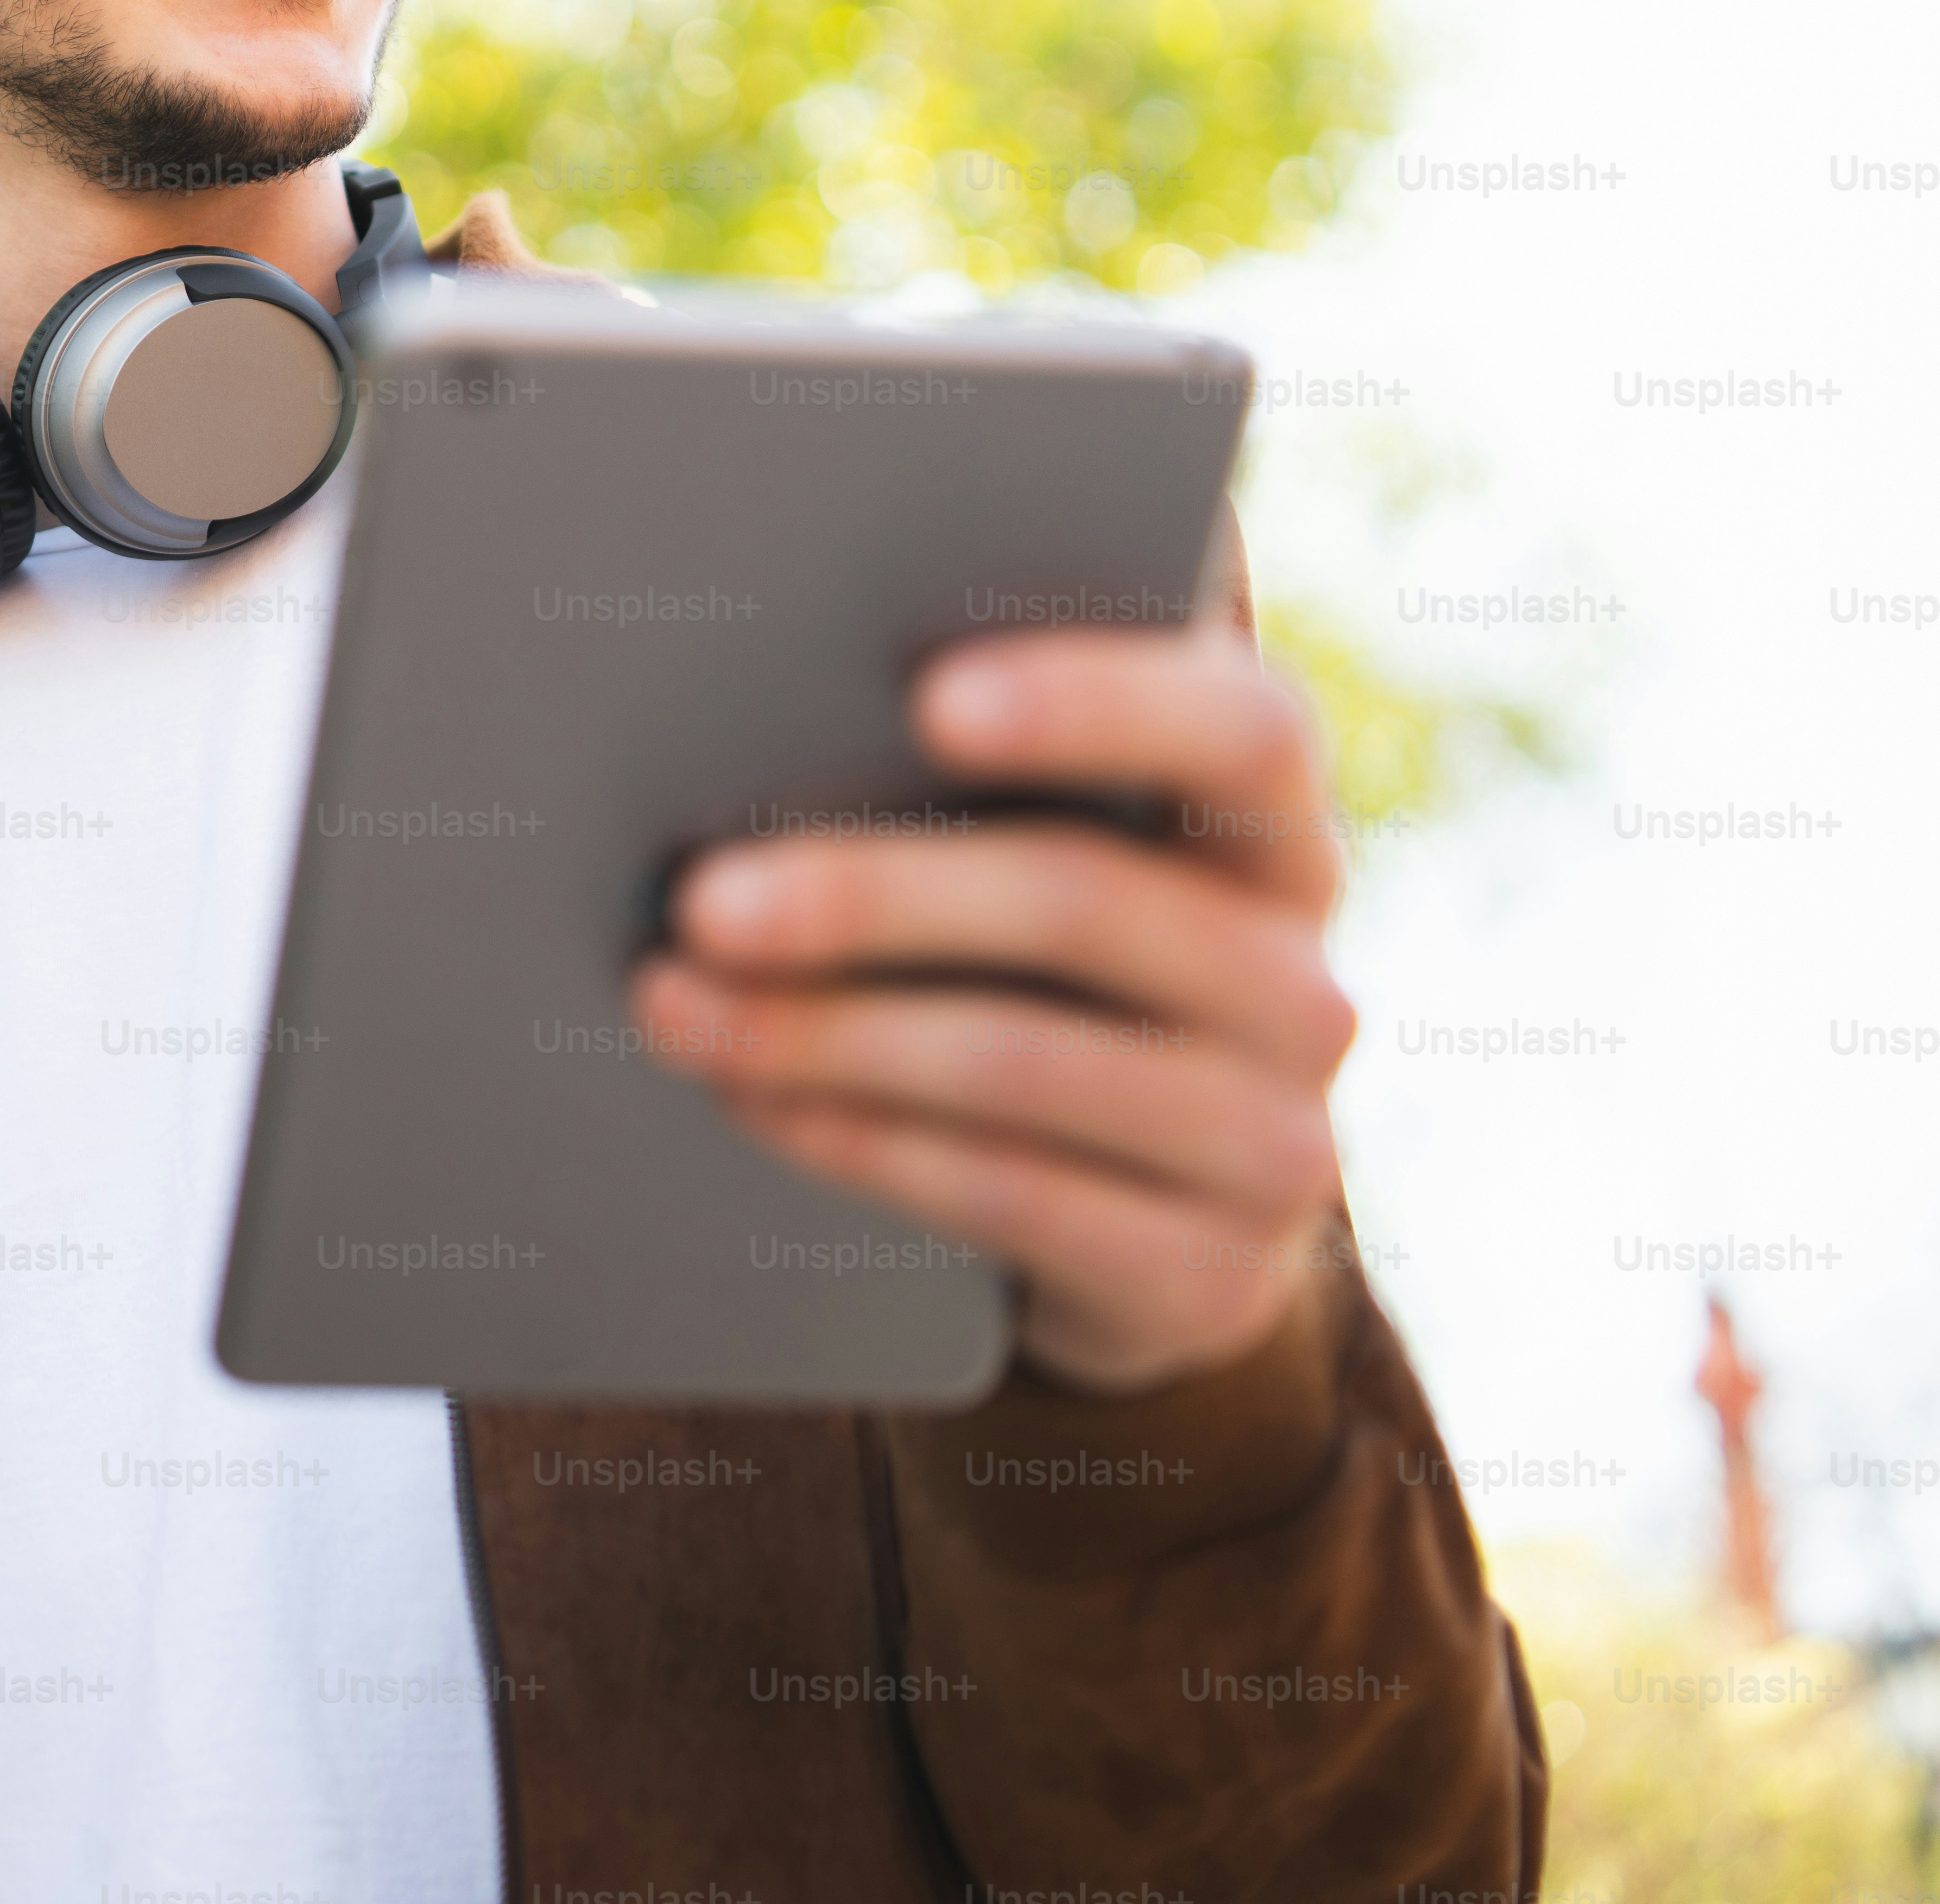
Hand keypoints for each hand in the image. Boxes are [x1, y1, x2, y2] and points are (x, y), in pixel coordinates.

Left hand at [627, 621, 1358, 1397]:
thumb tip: (751, 707)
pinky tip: (748, 1098)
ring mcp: (1278, 1144)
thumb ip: (968, 784)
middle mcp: (1304, 987)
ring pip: (1023, 1060)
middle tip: (704, 897)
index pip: (1243, 735)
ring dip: (822, 1033)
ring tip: (674, 1003)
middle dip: (870, 895)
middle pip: (1085, 903)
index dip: (1098, 705)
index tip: (926, 700)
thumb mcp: (1039, 870)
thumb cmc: (1039, 981)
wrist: (1131, 1218)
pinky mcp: (1212, 1278)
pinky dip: (854, 1139)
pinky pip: (1008, 1192)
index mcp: (1275, 841)